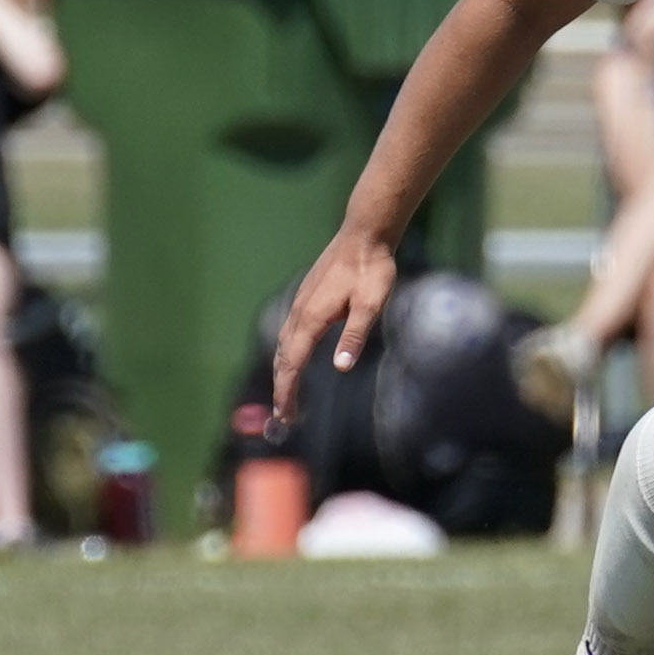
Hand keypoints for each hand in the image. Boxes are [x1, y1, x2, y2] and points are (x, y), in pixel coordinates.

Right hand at [271, 228, 399, 422]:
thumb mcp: (371, 304)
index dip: (287, 392)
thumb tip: (340, 366)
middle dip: (281, 389)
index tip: (284, 416)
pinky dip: (287, 354)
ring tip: (286, 396)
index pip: (293, 364)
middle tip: (283, 418)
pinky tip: (293, 359)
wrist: (364, 236)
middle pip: (283, 358)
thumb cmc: (372, 270)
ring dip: (282, 372)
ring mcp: (300, 304)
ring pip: (283, 345)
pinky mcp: (306, 298)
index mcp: (312, 318)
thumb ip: (355, 335)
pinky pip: (289, 333)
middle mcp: (299, 313)